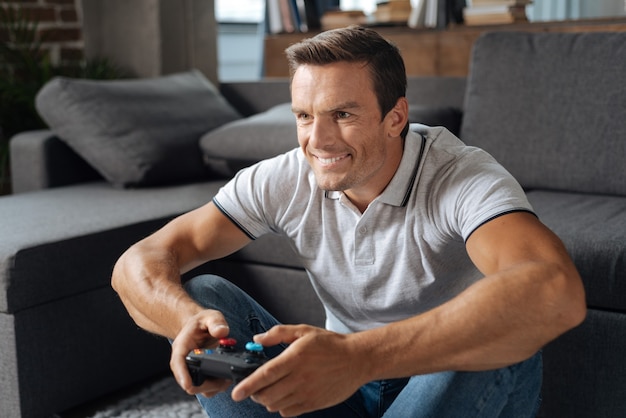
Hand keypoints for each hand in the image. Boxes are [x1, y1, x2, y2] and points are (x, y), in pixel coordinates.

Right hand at [170, 309, 232, 397]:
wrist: (200, 327)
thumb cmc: (203, 322)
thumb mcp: (211, 317)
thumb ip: (216, 322)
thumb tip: (222, 332)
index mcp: (182, 347)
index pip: (178, 363)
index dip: (182, 375)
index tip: (188, 384)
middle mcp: (183, 362)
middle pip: (188, 382)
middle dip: (206, 384)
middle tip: (225, 379)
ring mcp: (191, 371)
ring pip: (198, 388)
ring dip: (213, 387)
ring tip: (227, 378)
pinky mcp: (200, 376)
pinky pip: (206, 388)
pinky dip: (217, 386)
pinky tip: (227, 378)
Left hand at [231, 325, 367, 416]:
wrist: (357, 359)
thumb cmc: (330, 344)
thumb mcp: (303, 331)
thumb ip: (278, 333)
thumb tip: (257, 339)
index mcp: (295, 358)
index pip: (265, 375)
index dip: (247, 385)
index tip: (236, 392)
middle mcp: (300, 378)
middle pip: (266, 395)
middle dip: (255, 393)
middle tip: (254, 387)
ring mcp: (307, 393)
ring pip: (275, 405)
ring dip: (267, 400)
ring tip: (270, 390)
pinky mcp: (314, 403)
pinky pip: (288, 412)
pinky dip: (281, 407)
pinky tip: (285, 396)